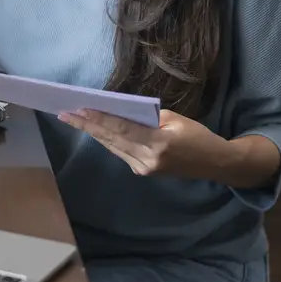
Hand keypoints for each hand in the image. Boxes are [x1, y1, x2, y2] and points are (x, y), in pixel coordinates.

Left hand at [57, 108, 226, 180]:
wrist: (215, 164)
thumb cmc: (198, 136)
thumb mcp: (175, 119)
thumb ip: (147, 117)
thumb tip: (121, 112)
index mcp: (158, 144)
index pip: (121, 129)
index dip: (99, 119)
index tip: (79, 109)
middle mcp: (147, 160)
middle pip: (111, 139)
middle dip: (86, 126)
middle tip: (64, 114)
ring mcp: (144, 169)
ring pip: (112, 147)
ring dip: (93, 133)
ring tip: (73, 119)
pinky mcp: (144, 172)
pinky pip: (120, 152)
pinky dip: (107, 140)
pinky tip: (94, 130)